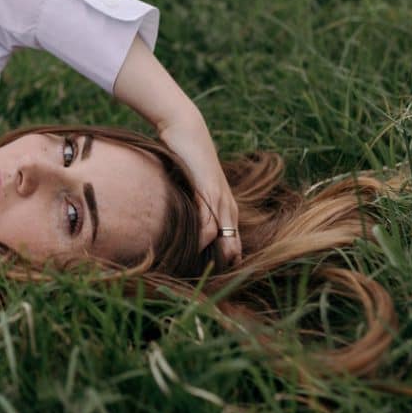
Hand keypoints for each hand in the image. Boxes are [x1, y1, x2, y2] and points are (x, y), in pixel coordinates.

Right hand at [158, 115, 241, 266]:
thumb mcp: (190, 187)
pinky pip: (209, 220)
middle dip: (224, 264)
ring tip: (199, 272)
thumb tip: (178, 225)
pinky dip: (202, 237)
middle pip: (233, 244)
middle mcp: (227, 204)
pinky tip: (193, 247)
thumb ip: (189, 206)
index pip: (232, 243)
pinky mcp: (209, 188)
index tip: (211, 278)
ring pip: (224, 236)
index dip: (224, 262)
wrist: (185, 129)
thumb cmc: (185, 158)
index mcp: (226, 206)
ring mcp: (220, 197)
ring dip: (213, 255)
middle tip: (210, 283)